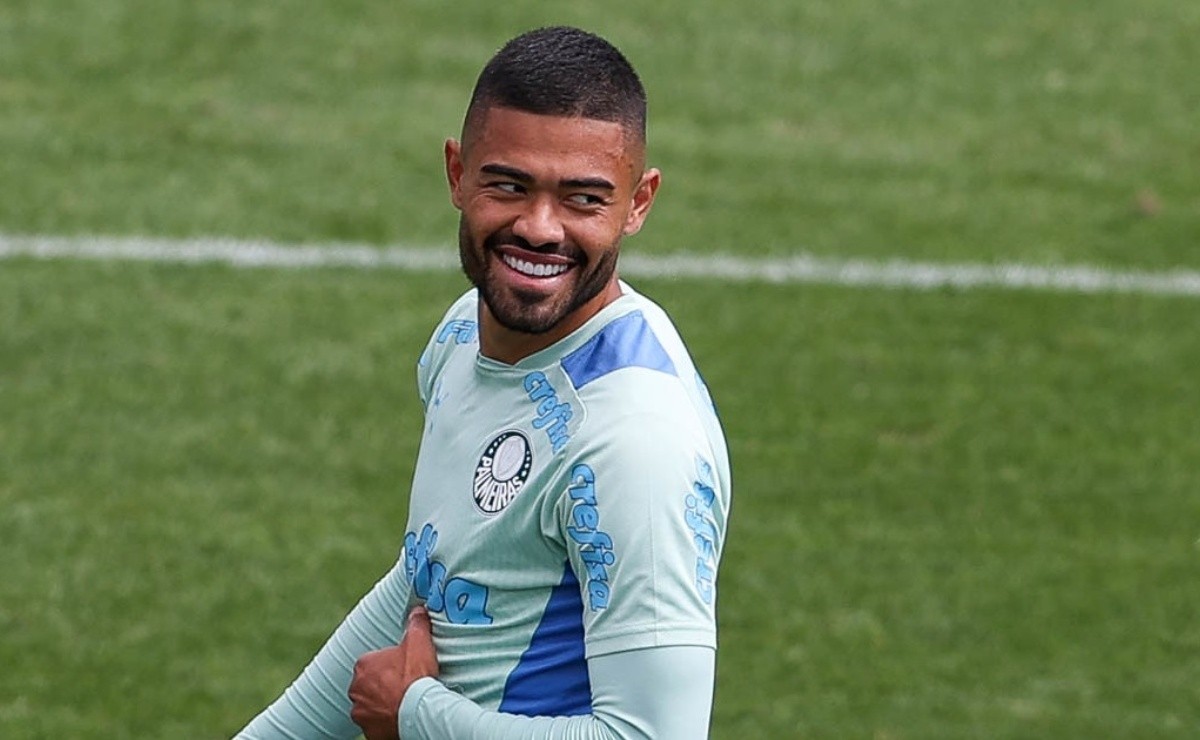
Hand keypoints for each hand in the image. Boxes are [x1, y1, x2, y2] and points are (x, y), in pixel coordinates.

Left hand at [349, 606, 439, 739]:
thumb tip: (418, 610)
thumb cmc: (415, 677)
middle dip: (384, 685)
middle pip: (371, 684)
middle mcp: (356, 688)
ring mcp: (360, 711)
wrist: (417, 713)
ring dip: (383, 704)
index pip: (375, 662)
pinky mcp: (368, 731)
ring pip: (371, 704)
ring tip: (403, 703)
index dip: (392, 665)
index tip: (405, 669)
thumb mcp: (419, 643)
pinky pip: (375, 723)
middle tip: (405, 686)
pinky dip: (385, 721)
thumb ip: (417, 624)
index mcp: (364, 664)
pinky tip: (400, 716)